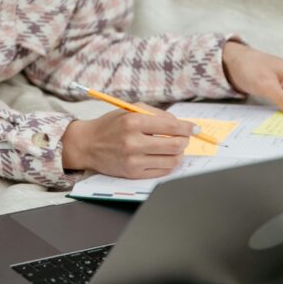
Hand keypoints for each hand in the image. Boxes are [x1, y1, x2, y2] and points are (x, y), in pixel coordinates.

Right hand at [61, 106, 198, 178]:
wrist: (87, 145)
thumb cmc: (110, 125)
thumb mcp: (129, 110)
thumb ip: (155, 114)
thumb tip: (180, 123)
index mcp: (133, 121)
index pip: (171, 127)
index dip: (187, 128)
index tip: (195, 128)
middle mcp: (133, 141)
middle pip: (175, 145)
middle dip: (184, 141)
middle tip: (183, 138)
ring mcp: (134, 160)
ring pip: (172, 160)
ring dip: (178, 154)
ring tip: (174, 148)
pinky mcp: (133, 173)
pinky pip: (162, 171)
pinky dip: (169, 164)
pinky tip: (164, 157)